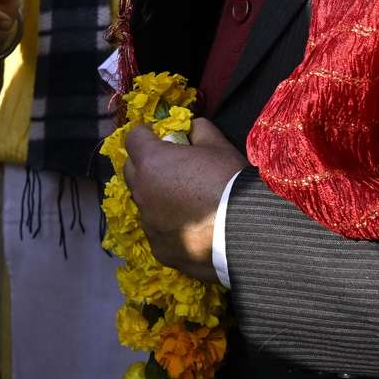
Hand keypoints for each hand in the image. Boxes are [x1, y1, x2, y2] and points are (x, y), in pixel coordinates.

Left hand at [123, 120, 243, 282]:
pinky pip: (158, 232)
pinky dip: (170, 227)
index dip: (148, 135)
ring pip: (145, 204)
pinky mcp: (159, 250)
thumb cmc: (229, 180)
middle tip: (173, 168)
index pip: (133, 138)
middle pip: (132, 171)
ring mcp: (149, 225)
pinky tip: (193, 229)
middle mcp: (141, 193)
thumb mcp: (218, 144)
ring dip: (158, 198)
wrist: (246, 230)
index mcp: (151, 162)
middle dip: (147, 165)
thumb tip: (191, 129)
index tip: (164, 139)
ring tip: (187, 204)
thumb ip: (198, 130)